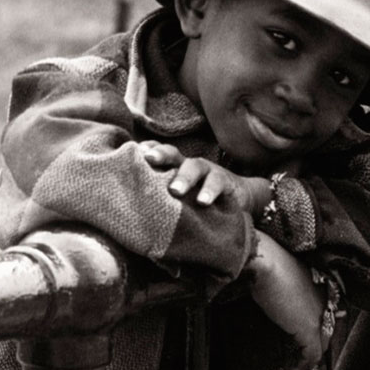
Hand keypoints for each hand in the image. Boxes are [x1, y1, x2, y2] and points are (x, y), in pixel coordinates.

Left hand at [139, 141, 269, 213]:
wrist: (237, 200)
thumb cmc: (198, 201)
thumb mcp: (179, 198)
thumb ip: (161, 200)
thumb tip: (133, 219)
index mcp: (173, 167)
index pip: (157, 153)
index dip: (147, 150)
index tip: (134, 152)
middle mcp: (188, 165)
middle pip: (172, 153)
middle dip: (160, 154)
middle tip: (148, 159)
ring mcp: (207, 171)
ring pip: (194, 167)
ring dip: (184, 177)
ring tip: (175, 191)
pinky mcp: (225, 181)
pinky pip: (217, 183)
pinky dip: (209, 191)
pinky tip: (203, 202)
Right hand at [246, 230, 328, 369]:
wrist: (266, 262)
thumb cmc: (269, 261)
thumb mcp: (282, 272)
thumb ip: (288, 285)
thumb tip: (276, 294)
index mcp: (323, 284)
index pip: (330, 310)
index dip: (323, 325)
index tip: (314, 335)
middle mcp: (327, 299)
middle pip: (328, 328)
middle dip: (316, 344)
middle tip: (300, 356)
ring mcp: (320, 314)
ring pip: (321, 343)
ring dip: (308, 358)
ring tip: (295, 366)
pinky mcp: (309, 329)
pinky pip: (311, 355)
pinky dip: (302, 366)